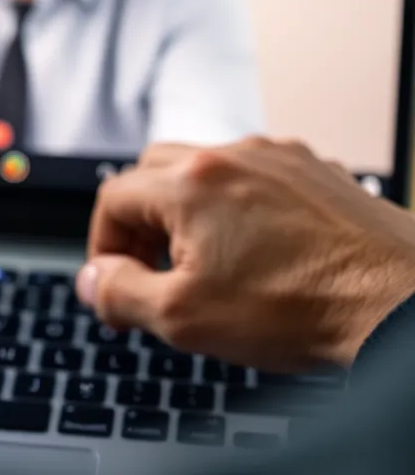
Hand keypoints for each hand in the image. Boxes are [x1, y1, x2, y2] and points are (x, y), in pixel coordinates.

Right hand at [75, 138, 414, 369]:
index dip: (101, 247)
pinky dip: (237, 206)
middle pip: (151, 173)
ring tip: (203, 264)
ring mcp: (277, 158)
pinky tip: (255, 251)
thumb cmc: (302, 309)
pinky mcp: (315, 170)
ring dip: (186, 211)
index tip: (114, 286)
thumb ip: (120, 293)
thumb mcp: (184, 319)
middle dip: (138, 223)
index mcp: (190, 184)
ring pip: (203, 169)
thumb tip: (91, 280)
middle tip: (150, 272)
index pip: (112, 199)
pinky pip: (254, 175)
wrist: (401, 306)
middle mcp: (231, 156)